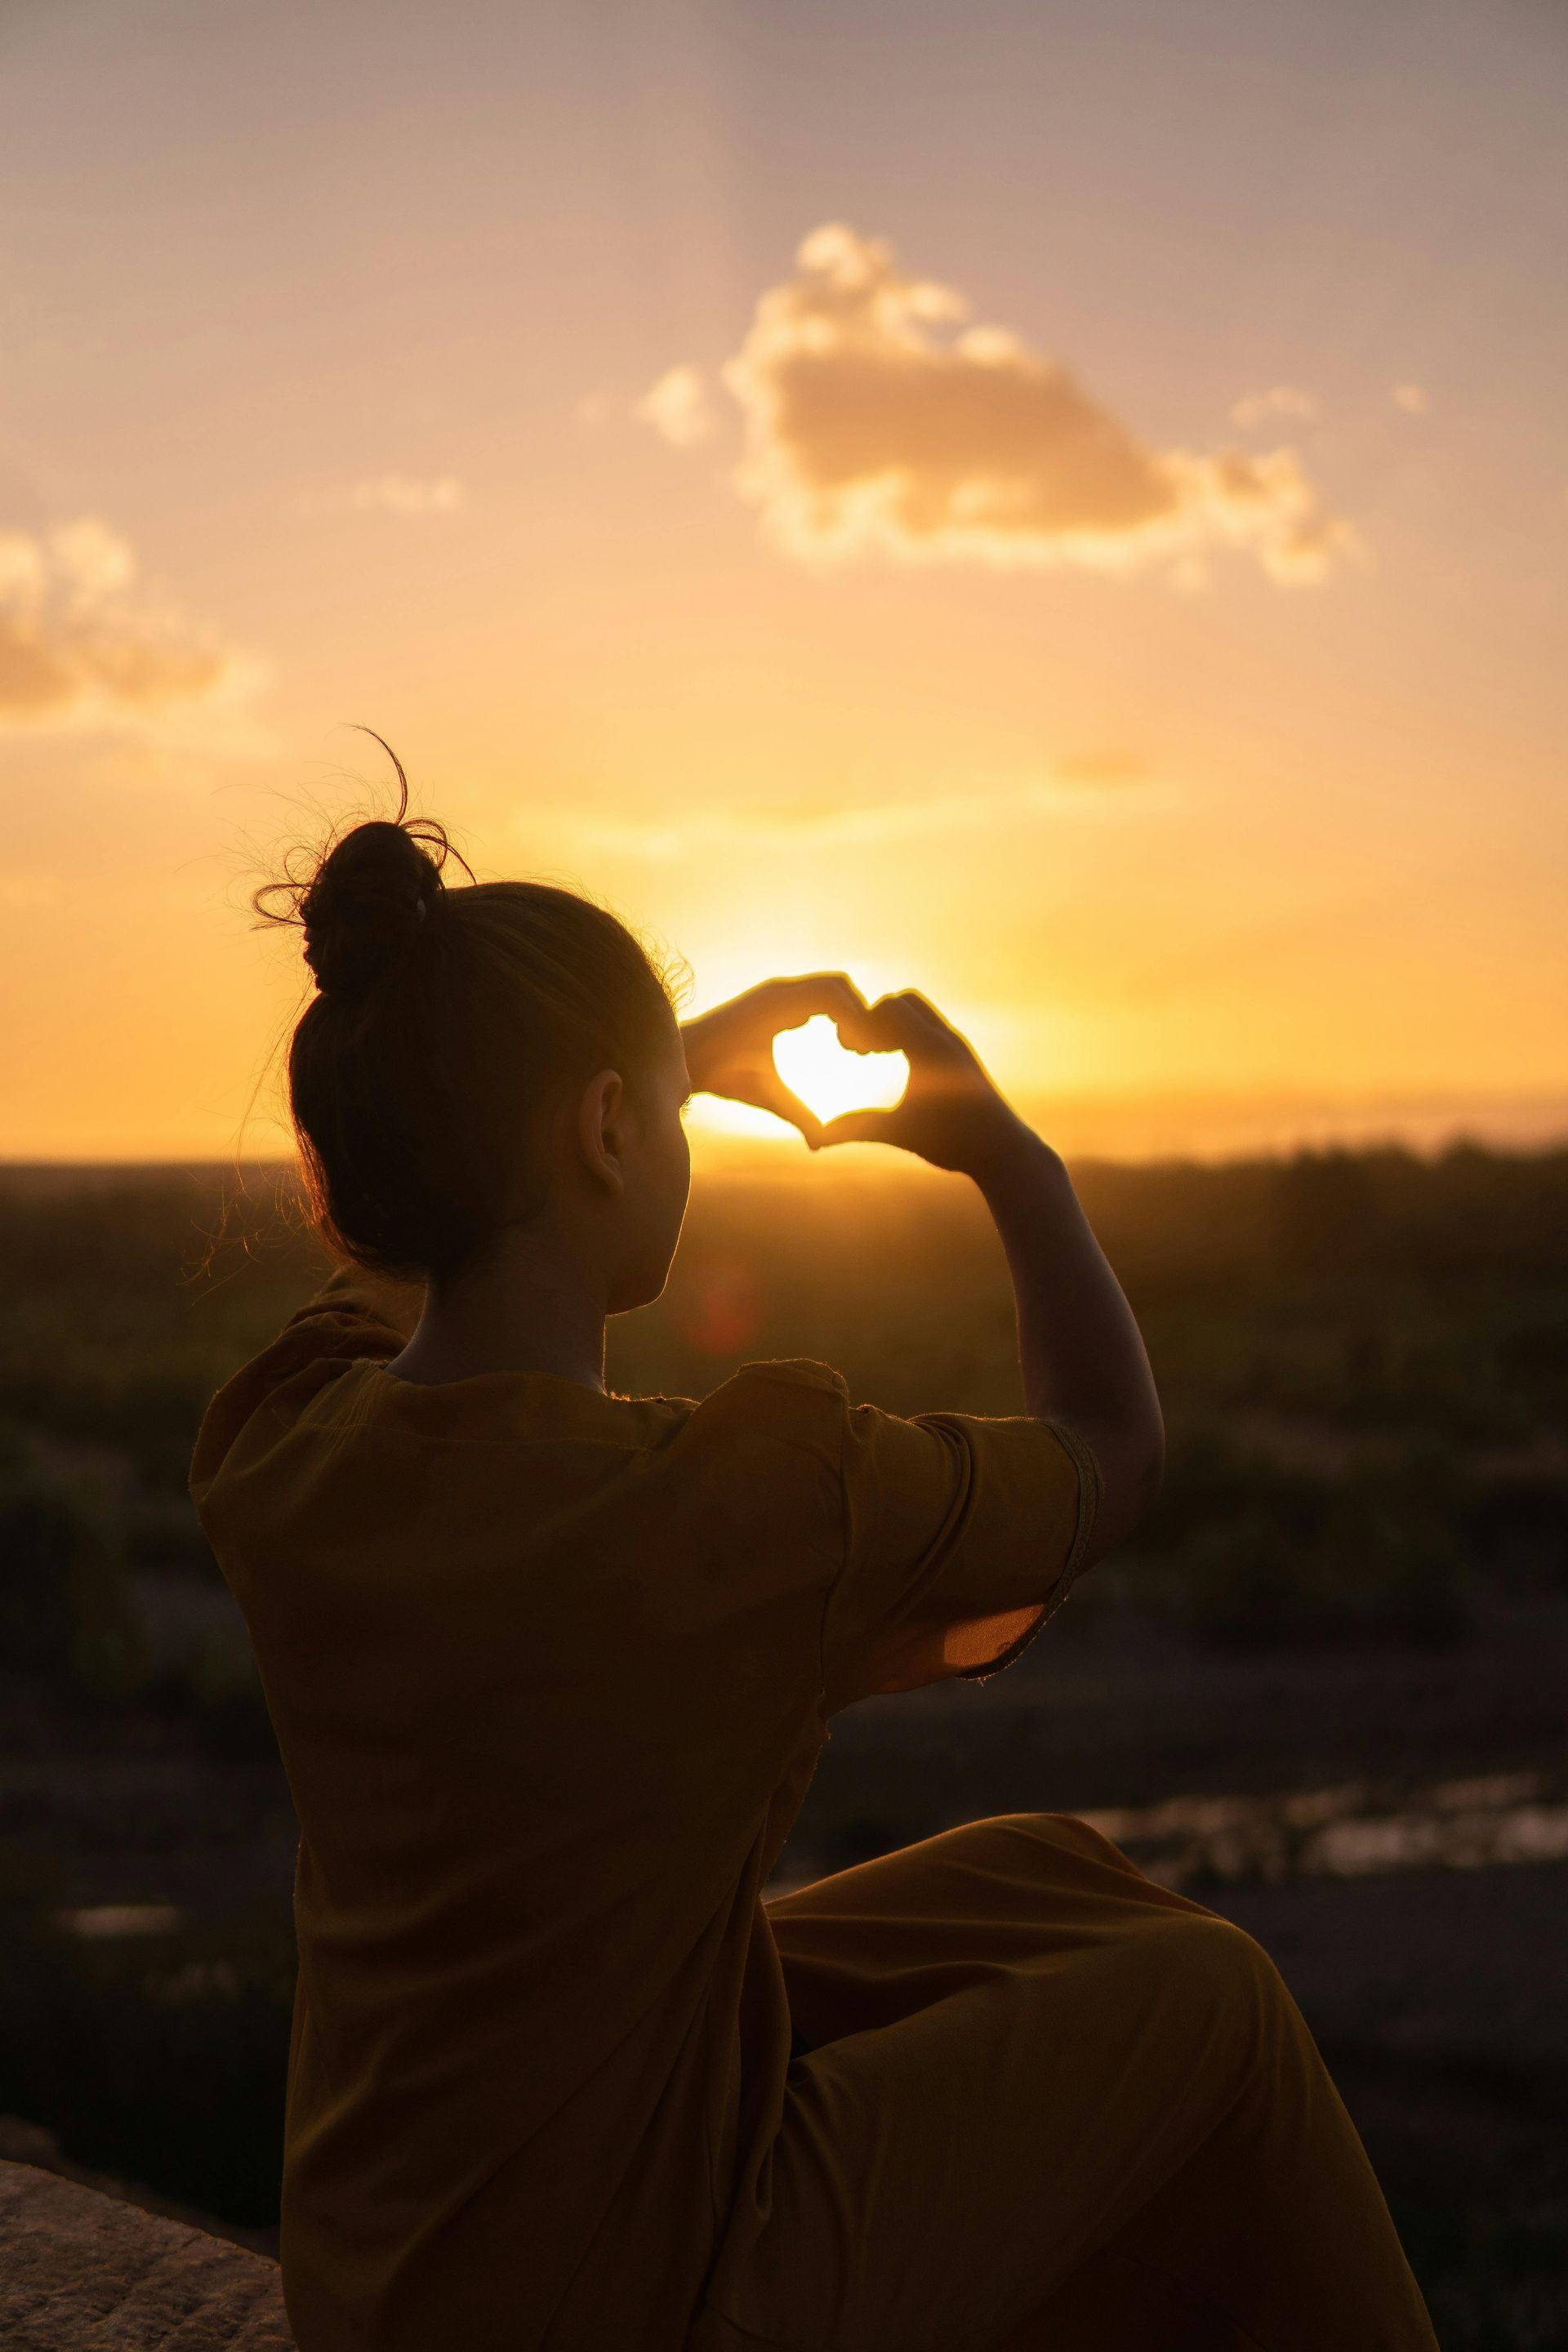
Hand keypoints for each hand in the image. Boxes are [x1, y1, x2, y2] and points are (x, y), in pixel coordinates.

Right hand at [681, 973, 870, 1147]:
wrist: (689, 1068)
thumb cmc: (726, 1079)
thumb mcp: (774, 1098)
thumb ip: (800, 1115)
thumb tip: (821, 1144)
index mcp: (788, 1010)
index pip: (837, 999)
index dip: (857, 1022)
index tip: (863, 1054)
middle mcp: (786, 995)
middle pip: (843, 987)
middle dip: (864, 1015)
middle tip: (868, 1052)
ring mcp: (780, 992)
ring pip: (839, 984)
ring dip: (859, 1014)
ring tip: (857, 1050)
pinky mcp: (774, 996)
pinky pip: (825, 993)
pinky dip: (847, 1014)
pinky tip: (844, 1047)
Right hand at [820, 991, 1032, 1180]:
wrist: (1005, 1151)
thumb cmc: (954, 1143)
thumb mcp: (900, 1134)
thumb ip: (857, 1128)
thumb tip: (817, 1138)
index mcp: (929, 1050)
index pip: (890, 1009)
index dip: (863, 1023)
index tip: (850, 1051)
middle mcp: (947, 1040)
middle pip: (904, 1001)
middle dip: (878, 1017)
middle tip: (863, 1050)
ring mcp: (958, 1046)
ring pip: (922, 1011)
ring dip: (897, 1023)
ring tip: (880, 1054)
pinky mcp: (964, 1057)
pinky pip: (934, 1027)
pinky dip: (913, 1033)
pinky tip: (903, 1064)